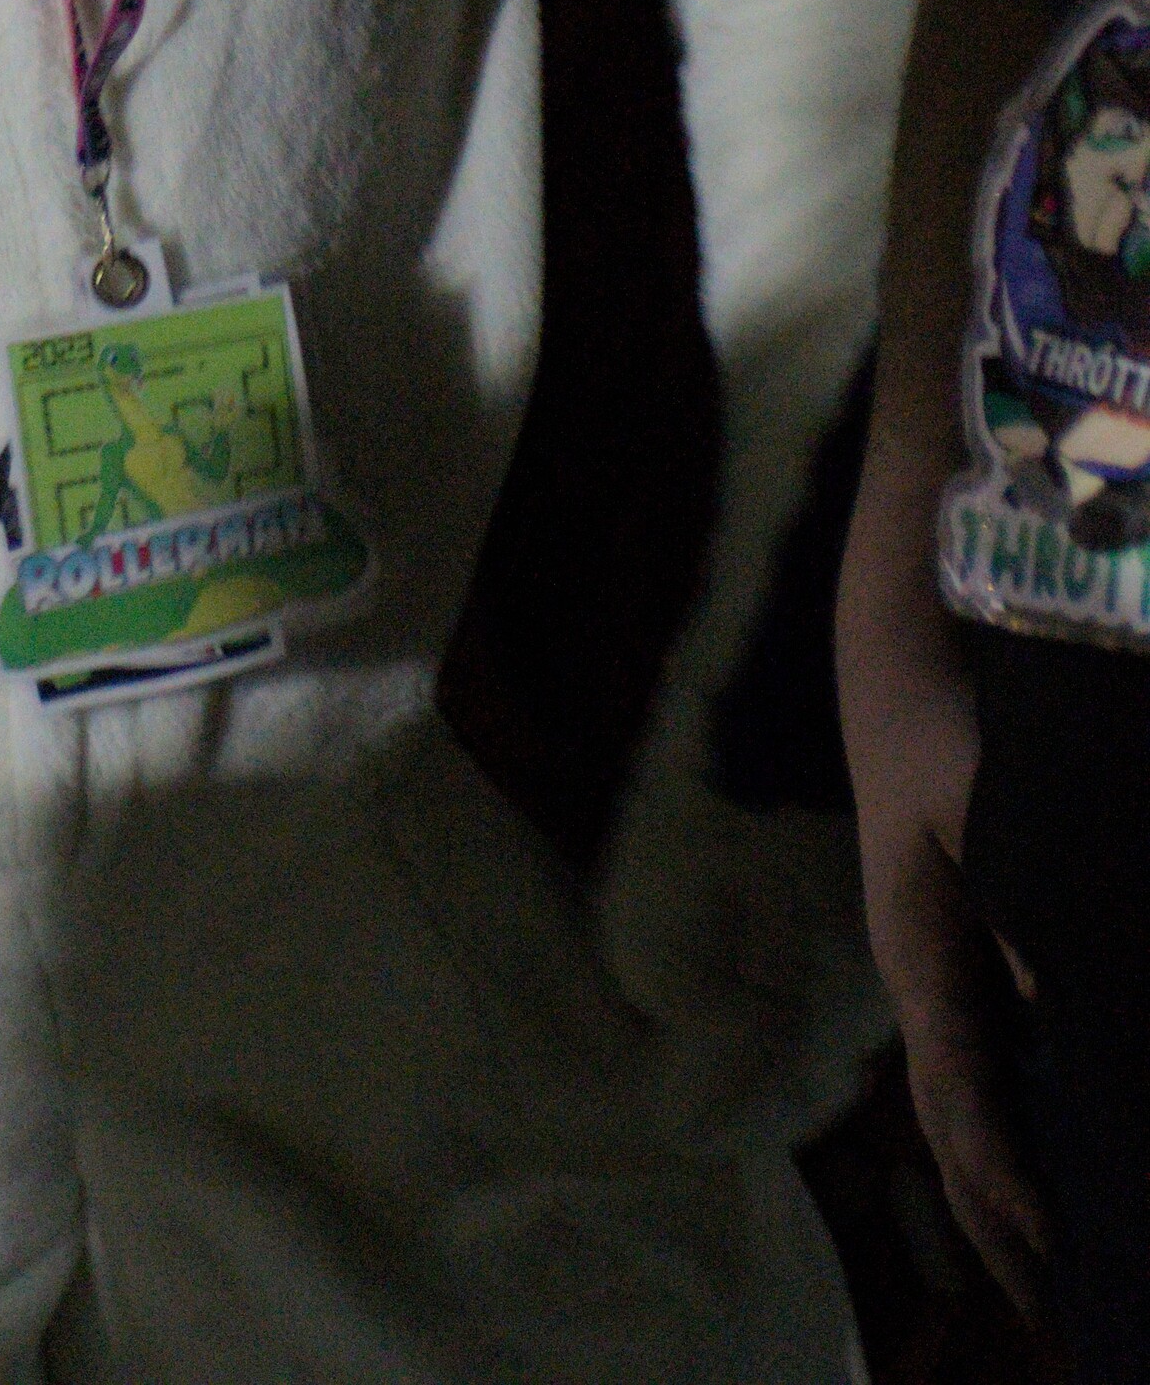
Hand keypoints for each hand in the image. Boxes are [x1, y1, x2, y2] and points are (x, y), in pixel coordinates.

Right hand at [839, 458, 1048, 1313]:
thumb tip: (1050, 1014)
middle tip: (1051, 1308)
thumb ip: (1020, 912)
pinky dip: (1008, 1122)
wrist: (899, 644)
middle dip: (1001, 1220)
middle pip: (953, 1125)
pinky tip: (1043, 1136)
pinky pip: (979, 1058)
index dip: (1006, 1190)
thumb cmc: (948, 723)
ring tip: (1045, 1259)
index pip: (961, 1104)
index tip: (1052, 1258)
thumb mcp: (987, 809)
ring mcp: (931, 957)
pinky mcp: (951, 938)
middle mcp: (919, 973)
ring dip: (1001, 1182)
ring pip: (964, 1098)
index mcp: (920, 954)